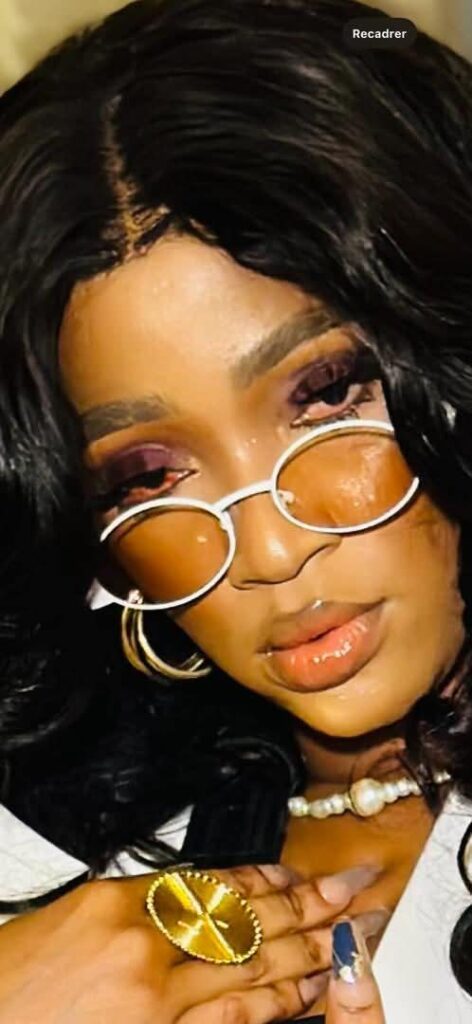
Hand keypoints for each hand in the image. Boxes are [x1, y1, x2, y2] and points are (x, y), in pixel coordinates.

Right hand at [0, 862, 381, 1021]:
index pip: (208, 881)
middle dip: (305, 903)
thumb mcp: (68, 919)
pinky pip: (230, 1021)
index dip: (262, 877)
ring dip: (305, 950)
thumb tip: (187, 900)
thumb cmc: (10, 982)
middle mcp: (140, 945)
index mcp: (113, 901)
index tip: (296, 872)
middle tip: (350, 889)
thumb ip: (131, 905)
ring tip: (346, 934)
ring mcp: (152, 1000)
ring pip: (248, 968)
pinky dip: (274, 1006)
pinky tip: (306, 992)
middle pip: (242, 918)